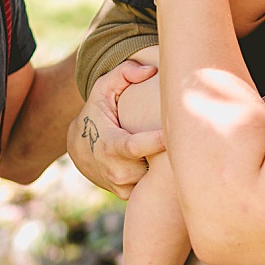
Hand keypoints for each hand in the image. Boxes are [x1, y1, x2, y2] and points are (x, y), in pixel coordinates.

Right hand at [67, 60, 165, 198]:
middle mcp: (116, 170)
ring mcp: (121, 185)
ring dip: (163, 164)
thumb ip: (124, 73)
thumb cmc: (98, 112)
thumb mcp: (103, 88)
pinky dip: (156, 175)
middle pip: (154, 164)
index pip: (135, 147)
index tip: (173, 133)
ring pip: (154, 177)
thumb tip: (150, 70)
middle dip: (169, 153)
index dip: (154, 142)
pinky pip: (150, 187)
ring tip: (172, 148)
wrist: (79, 147)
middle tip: (185, 136)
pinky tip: (160, 161)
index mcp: (110, 145)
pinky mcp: (126, 194)